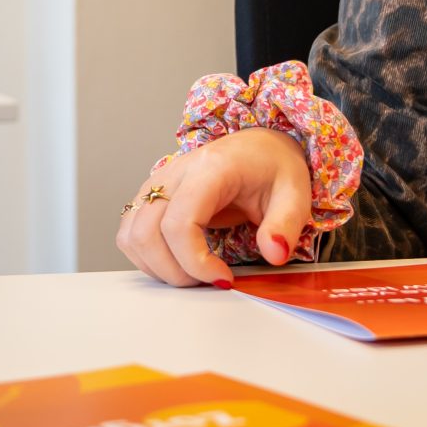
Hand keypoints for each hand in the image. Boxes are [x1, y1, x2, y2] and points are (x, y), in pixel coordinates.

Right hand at [113, 127, 310, 287]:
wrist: (258, 147)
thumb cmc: (273, 166)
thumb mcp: (295, 193)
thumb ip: (285, 225)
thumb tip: (274, 254)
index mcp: (209, 170)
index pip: (179, 223)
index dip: (195, 262)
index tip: (223, 278)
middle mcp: (175, 174)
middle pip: (146, 234)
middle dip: (174, 271)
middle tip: (208, 280)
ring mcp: (158, 183)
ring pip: (131, 236)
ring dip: (157, 267)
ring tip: (193, 272)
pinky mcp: (150, 196)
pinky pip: (131, 233)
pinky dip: (147, 257)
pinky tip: (177, 261)